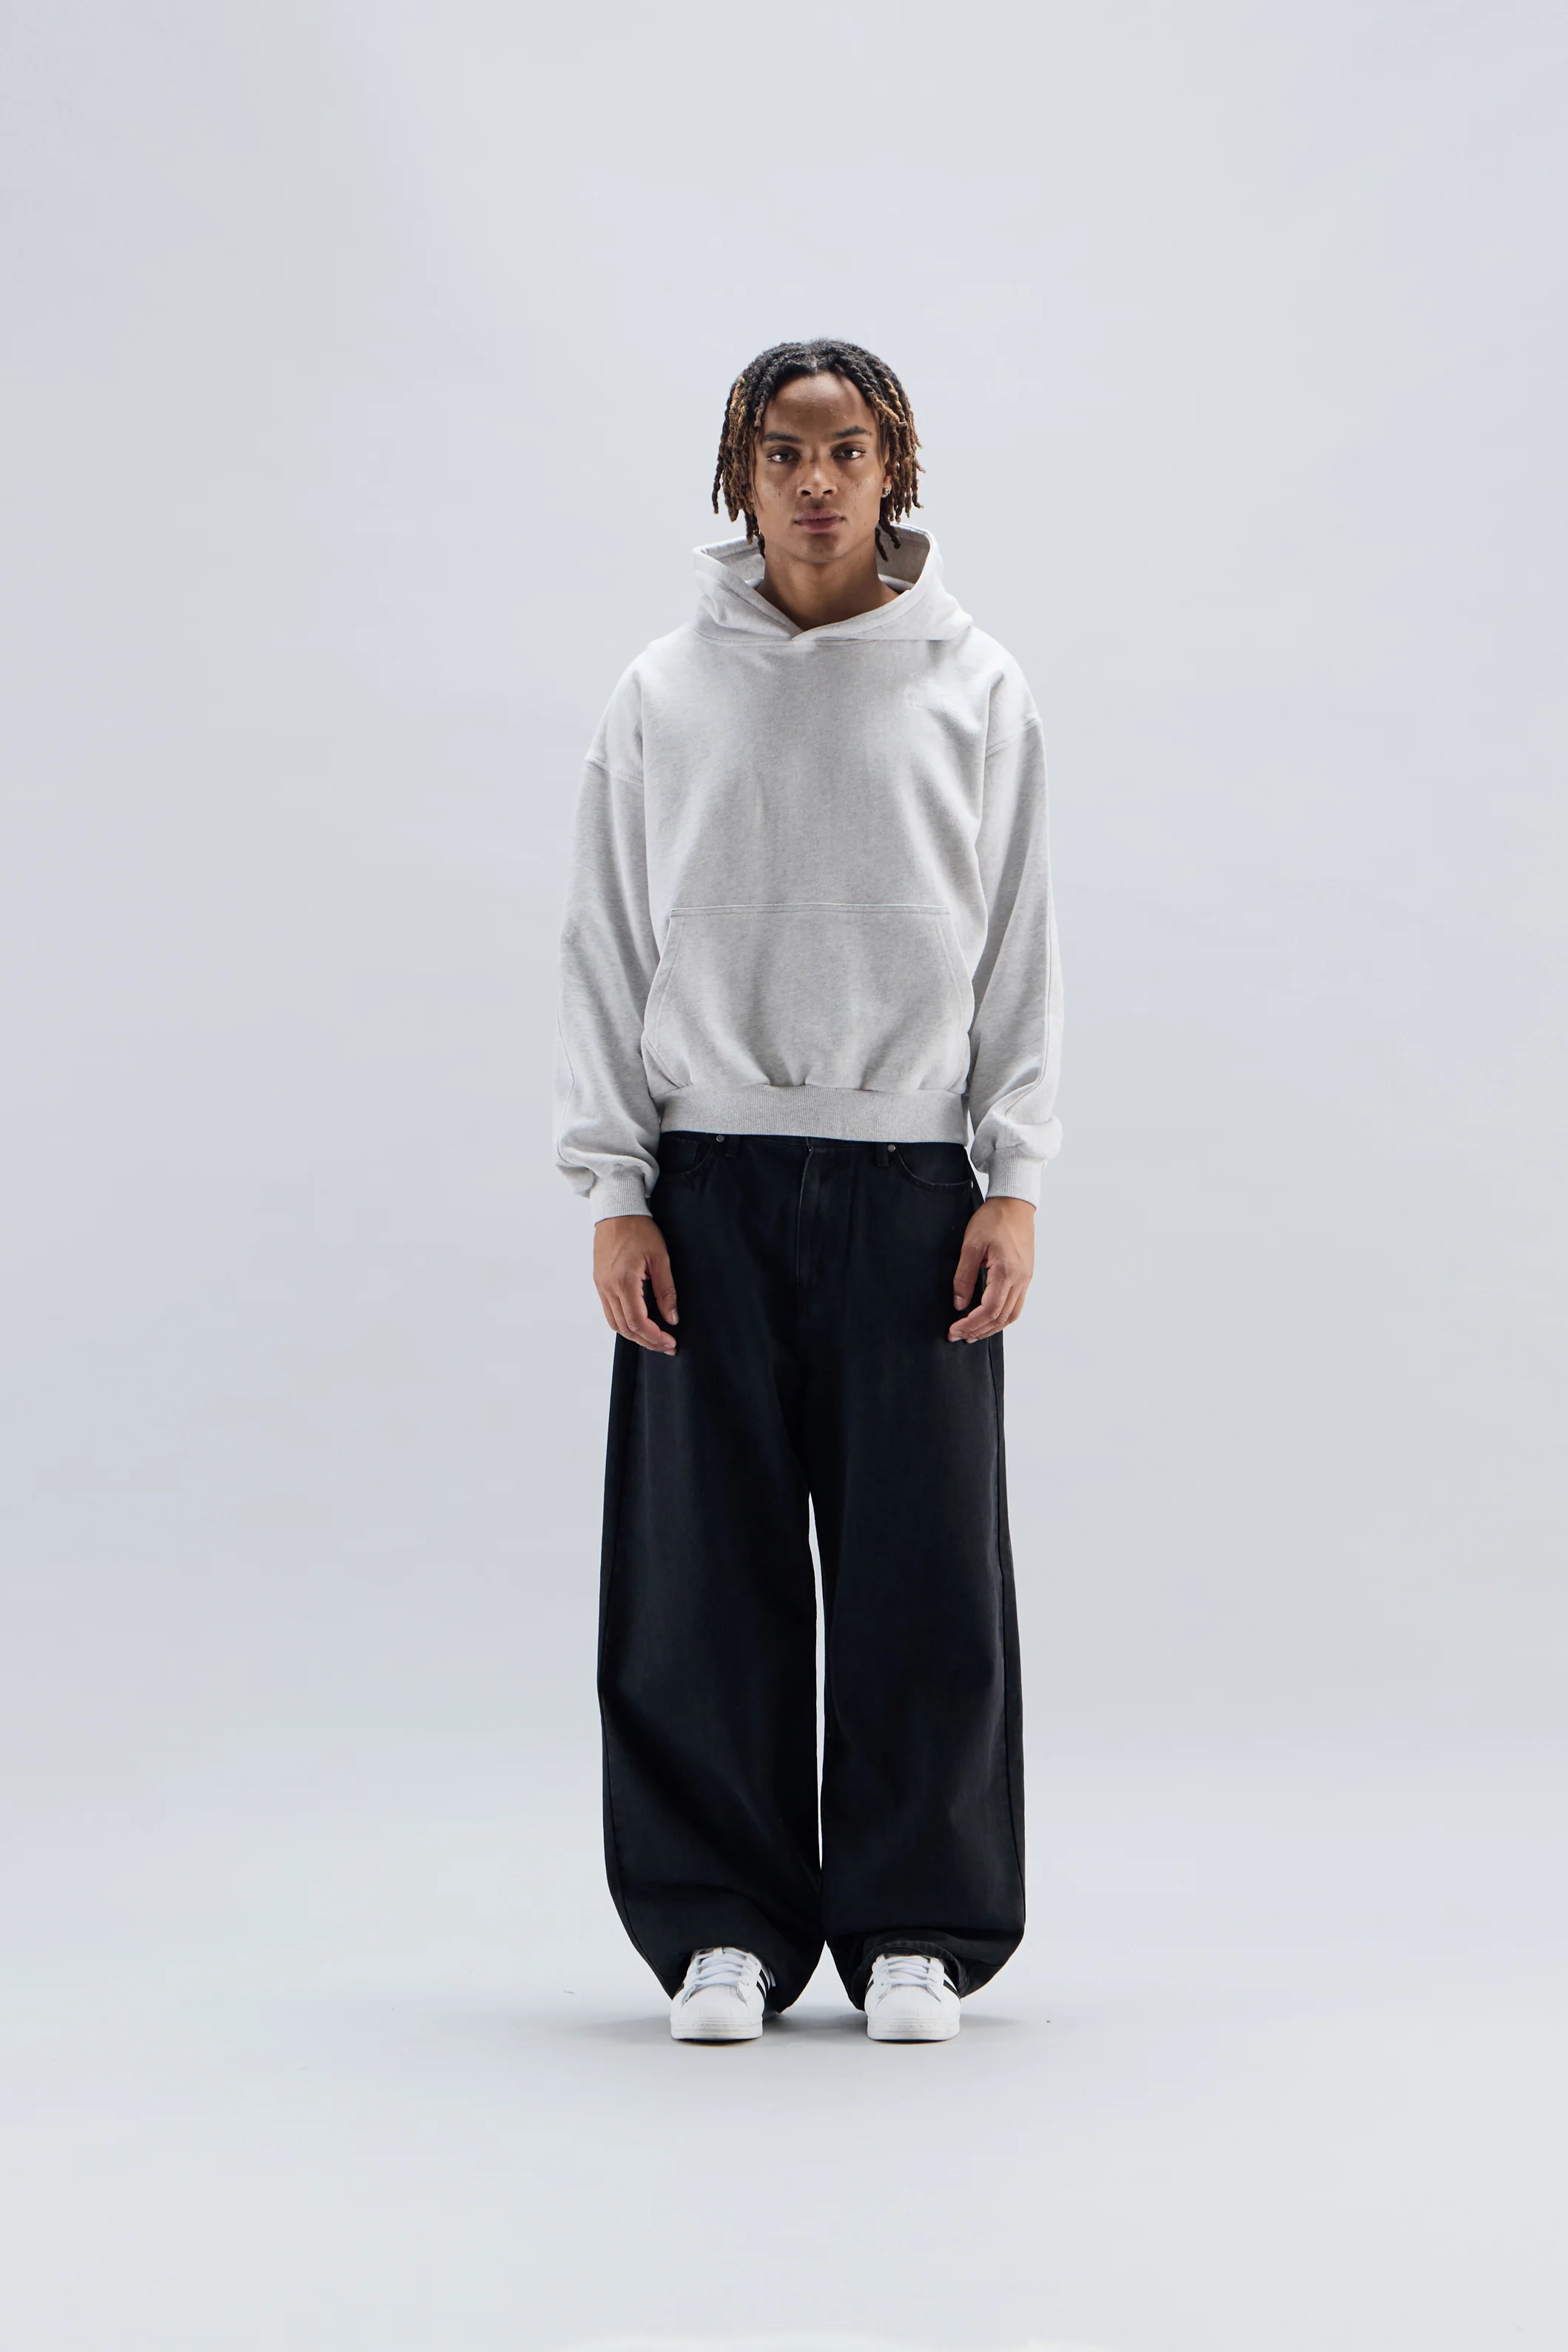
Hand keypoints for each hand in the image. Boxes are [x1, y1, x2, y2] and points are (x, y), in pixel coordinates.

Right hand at [593, 1215, 678, 1353]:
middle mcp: (608, 1287)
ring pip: (615, 1323)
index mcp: (624, 1282)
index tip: (670, 1343)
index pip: (637, 1322)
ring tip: (654, 1338)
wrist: (617, 1211)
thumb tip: (672, 1318)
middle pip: (625, 1328)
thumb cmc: (640, 1230)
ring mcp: (600, 1286)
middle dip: (647, 1341)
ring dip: (634, 1335)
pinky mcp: (599, 1282)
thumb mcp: (661, 1258)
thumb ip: (666, 1291)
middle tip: (666, 1346)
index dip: (655, 1337)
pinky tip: (639, 1323)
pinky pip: (609, 1311)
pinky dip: (623, 1323)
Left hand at [949, 1196, 1034, 1341]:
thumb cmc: (993, 1219)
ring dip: (991, 1328)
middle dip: (978, 1330)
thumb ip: (964, 1277)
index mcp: (1006, 1272)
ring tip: (973, 1334)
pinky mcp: (1026, 1276)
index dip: (970, 1324)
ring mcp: (1026, 1279)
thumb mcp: (971, 1246)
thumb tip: (959, 1304)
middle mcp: (1020, 1279)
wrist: (1014, 1204)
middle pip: (1001, 1317)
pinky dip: (1002, 1317)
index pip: (989, 1310)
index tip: (954, 1330)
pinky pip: (1016, 1305)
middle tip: (959, 1336)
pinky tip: (989, 1319)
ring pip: (1011, 1315)